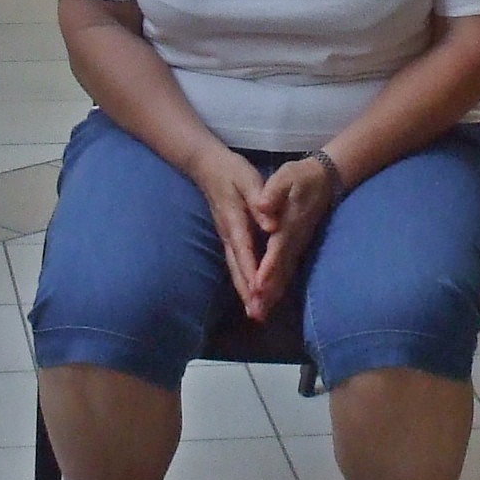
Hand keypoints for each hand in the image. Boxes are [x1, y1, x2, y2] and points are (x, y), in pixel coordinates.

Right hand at [189, 148, 273, 317]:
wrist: (208, 166)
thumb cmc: (232, 171)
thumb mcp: (248, 179)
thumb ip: (260, 200)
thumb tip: (271, 224)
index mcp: (235, 220)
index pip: (244, 249)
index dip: (251, 270)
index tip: (259, 290)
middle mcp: (229, 234)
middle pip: (237, 267)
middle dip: (247, 291)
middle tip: (257, 313)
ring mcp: (226, 239)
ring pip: (235, 270)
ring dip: (244, 292)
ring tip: (254, 313)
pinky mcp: (229, 240)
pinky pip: (236, 265)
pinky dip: (242, 283)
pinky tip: (250, 296)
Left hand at [245, 155, 340, 310]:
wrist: (325, 180)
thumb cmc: (301, 177)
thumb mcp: (287, 177)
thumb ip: (274, 192)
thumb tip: (263, 206)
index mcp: (288, 225)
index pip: (276, 249)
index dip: (267, 267)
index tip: (257, 285)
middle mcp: (293, 241)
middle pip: (279, 270)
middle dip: (267, 292)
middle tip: (255, 313)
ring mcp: (296, 247)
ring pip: (283, 275)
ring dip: (272, 295)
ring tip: (259, 315)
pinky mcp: (296, 249)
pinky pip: (286, 273)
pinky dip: (277, 288)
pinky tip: (269, 301)